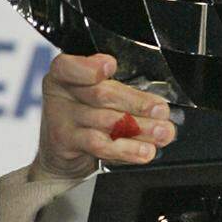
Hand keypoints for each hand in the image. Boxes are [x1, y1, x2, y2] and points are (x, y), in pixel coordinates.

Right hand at [29, 54, 177, 185]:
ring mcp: (60, 120)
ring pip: (105, 122)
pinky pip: (100, 145)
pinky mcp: (66, 144)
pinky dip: (127, 149)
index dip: (90, 67)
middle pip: (100, 95)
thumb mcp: (98, 98)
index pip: (71, 66)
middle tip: (161, 110)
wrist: (61, 156)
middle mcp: (60, 93)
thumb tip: (158, 106)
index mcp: (66, 73)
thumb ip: (122, 94)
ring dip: (139, 128)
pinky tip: (144, 151)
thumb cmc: (84, 118)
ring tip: (161, 133)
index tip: (110, 66)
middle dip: (137, 103)